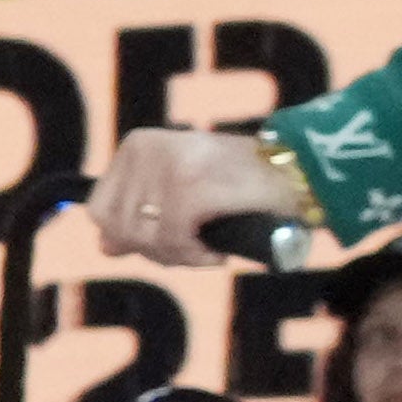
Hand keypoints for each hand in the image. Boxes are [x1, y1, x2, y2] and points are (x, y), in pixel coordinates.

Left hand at [89, 125, 297, 264]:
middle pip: (121, 231)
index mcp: (137, 145)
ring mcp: (168, 168)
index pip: (100, 211)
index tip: (171, 237)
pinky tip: (218, 251)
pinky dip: (197, 256)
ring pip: (146, 241)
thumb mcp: (181, 192)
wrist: (301, 171)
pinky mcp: (191, 188)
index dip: (132, 238)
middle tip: (195, 246)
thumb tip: (105, 246)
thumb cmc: (242, 185)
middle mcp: (147, 150)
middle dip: (157, 251)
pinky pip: (174, 243)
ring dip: (181, 256)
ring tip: (209, 246)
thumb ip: (141, 215)